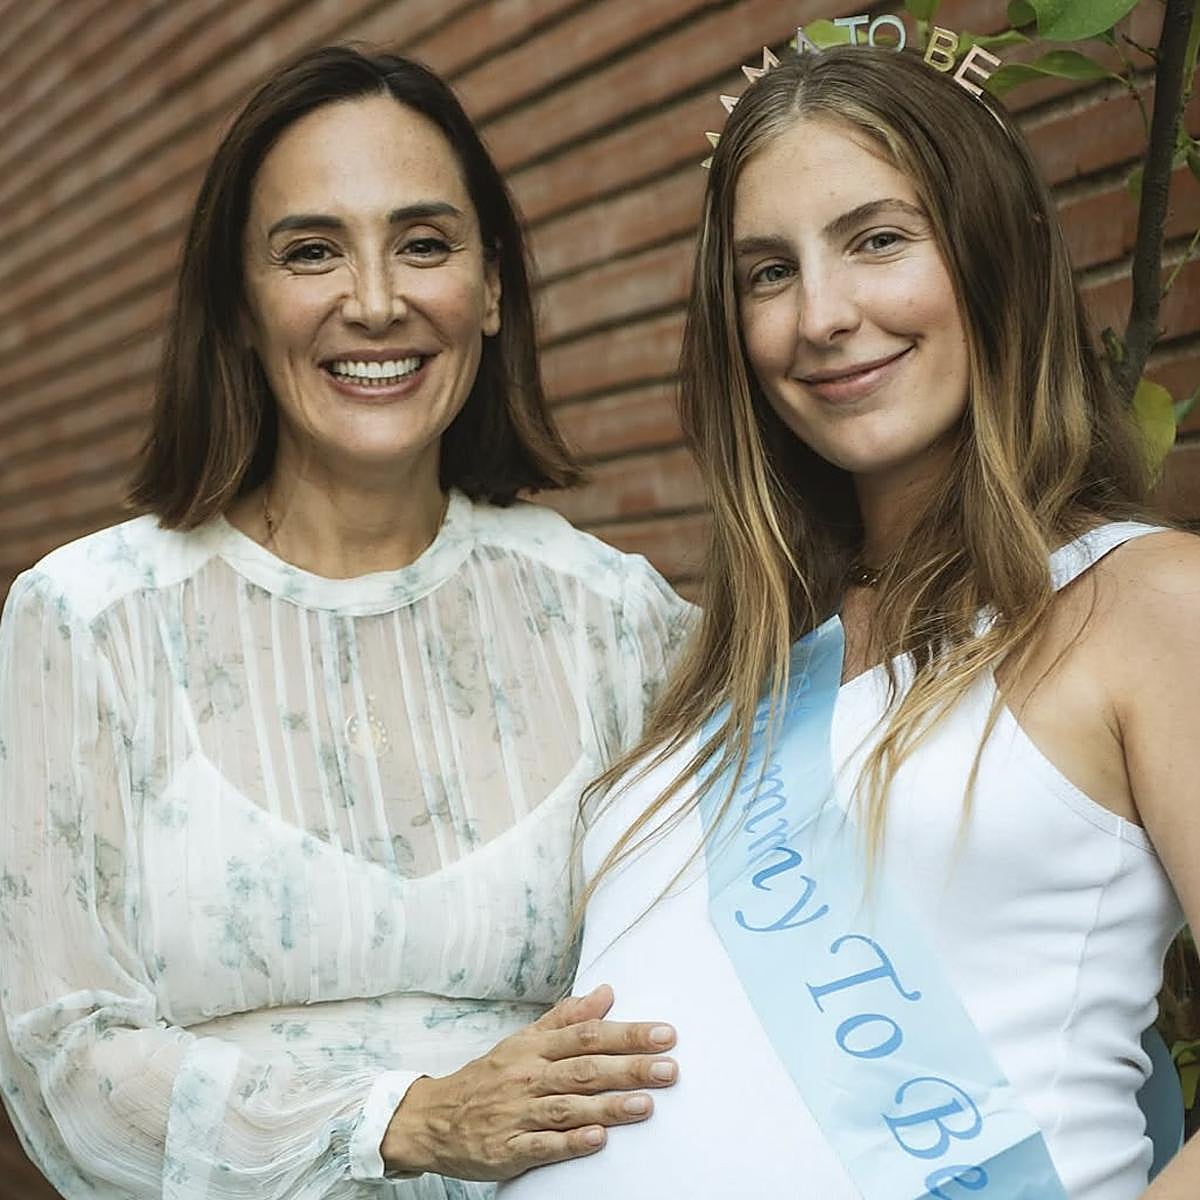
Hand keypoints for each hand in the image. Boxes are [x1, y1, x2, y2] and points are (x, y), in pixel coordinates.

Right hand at [380, 984, 676, 1180]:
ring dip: (608, 1105)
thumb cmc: (488, 1077)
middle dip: (628, 1067)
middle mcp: (528, 1076)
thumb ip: (566, 1018)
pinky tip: (597, 1138)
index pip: (586, 1034)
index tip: (664, 1034)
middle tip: (668, 1067)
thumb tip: (606, 992)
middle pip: (583, 1068)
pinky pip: (542, 1145)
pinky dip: (570, 1141)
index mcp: (534, 1047)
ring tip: (644, 1104)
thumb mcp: (524, 1040)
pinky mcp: (508, 1149)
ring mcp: (518, 1113)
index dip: (626, 1033)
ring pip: (568, 1106)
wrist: (433, 1118)